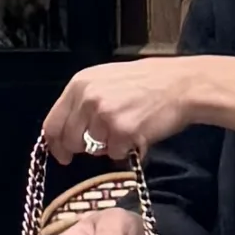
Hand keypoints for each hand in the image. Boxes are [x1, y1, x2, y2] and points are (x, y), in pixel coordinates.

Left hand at [41, 55, 234, 162]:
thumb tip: (70, 128)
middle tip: (102, 147)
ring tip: (130, 128)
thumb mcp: (108, 80)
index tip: (61, 154)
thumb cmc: (148, 82)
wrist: (181, 85)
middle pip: (71, 139)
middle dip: (83, 149)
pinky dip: (128, 151)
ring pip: (95, 148)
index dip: (55, 142)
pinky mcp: (122, 131)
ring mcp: (104, 115)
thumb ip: (85, 100)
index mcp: (80, 83)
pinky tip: (140, 134)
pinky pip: (116, 154)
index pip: (53, 121)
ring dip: (111, 146)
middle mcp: (88, 98)